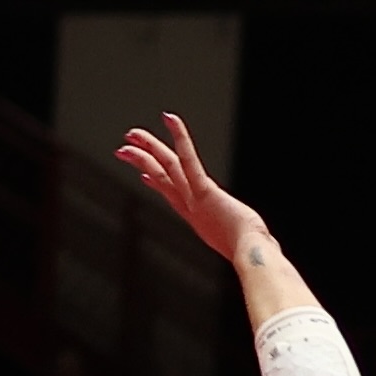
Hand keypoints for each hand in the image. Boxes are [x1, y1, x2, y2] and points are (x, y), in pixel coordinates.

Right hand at [116, 111, 262, 264]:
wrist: (251, 256)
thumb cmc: (251, 252)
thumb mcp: (238, 244)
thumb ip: (238, 238)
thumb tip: (253, 245)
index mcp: (198, 219)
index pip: (172, 195)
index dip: (156, 182)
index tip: (143, 174)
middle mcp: (191, 208)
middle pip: (162, 178)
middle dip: (142, 161)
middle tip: (123, 149)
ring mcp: (195, 198)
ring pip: (167, 166)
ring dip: (149, 147)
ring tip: (132, 134)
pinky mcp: (205, 189)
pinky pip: (188, 158)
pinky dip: (179, 136)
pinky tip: (170, 119)